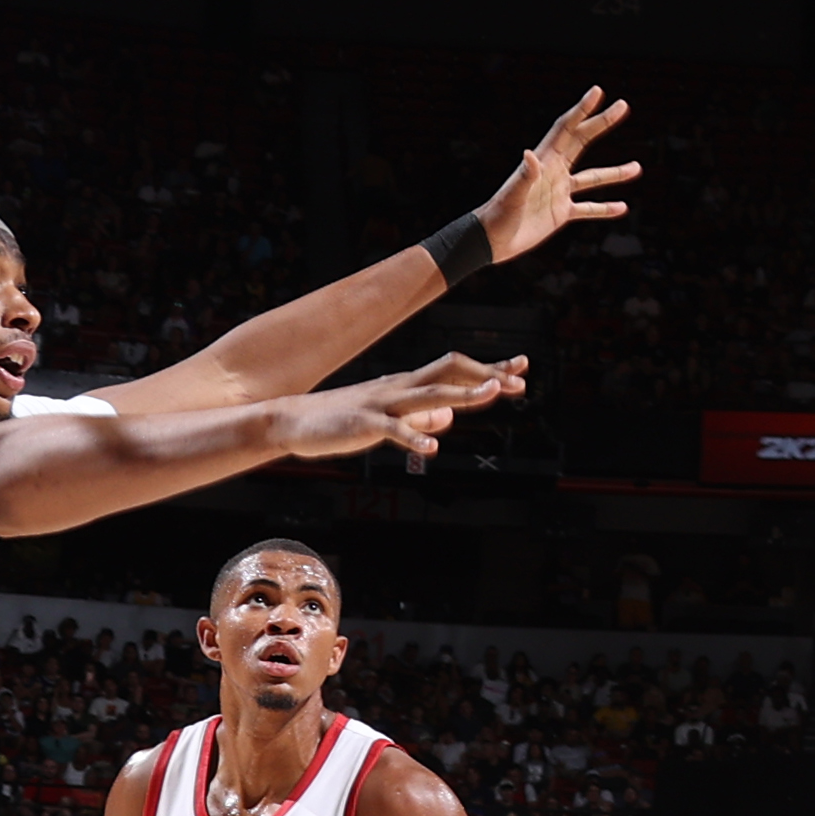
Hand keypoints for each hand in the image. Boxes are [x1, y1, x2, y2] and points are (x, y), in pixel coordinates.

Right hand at [292, 353, 523, 463]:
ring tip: (493, 394)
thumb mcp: (389, 418)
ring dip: (463, 394)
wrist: (293, 421)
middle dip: (485, 376)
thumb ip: (420, 416)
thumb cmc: (343, 420)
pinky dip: (413, 437)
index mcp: (407, 386)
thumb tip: (449, 417)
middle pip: (448, 372)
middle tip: (519, 383)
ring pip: (428, 394)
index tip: (522, 368)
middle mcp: (399, 388)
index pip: (454, 370)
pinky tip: (432, 447)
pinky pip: (392, 430)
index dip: (489, 369)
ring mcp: (382, 404)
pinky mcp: (363, 424)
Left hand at [478, 88, 639, 265]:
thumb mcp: (513, 194)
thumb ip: (525, 175)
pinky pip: (588, 208)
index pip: (566, 129)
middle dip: (602, 123)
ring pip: (592, 179)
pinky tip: (622, 207)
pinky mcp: (561, 213)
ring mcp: (559, 192)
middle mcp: (554, 172)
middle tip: (623, 106)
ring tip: (637, 168)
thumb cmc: (498, 215)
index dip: (582, 110)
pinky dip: (605, 208)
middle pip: (582, 141)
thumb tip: (530, 154)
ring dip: (615, 173)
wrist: (492, 240)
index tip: (598, 92)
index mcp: (544, 161)